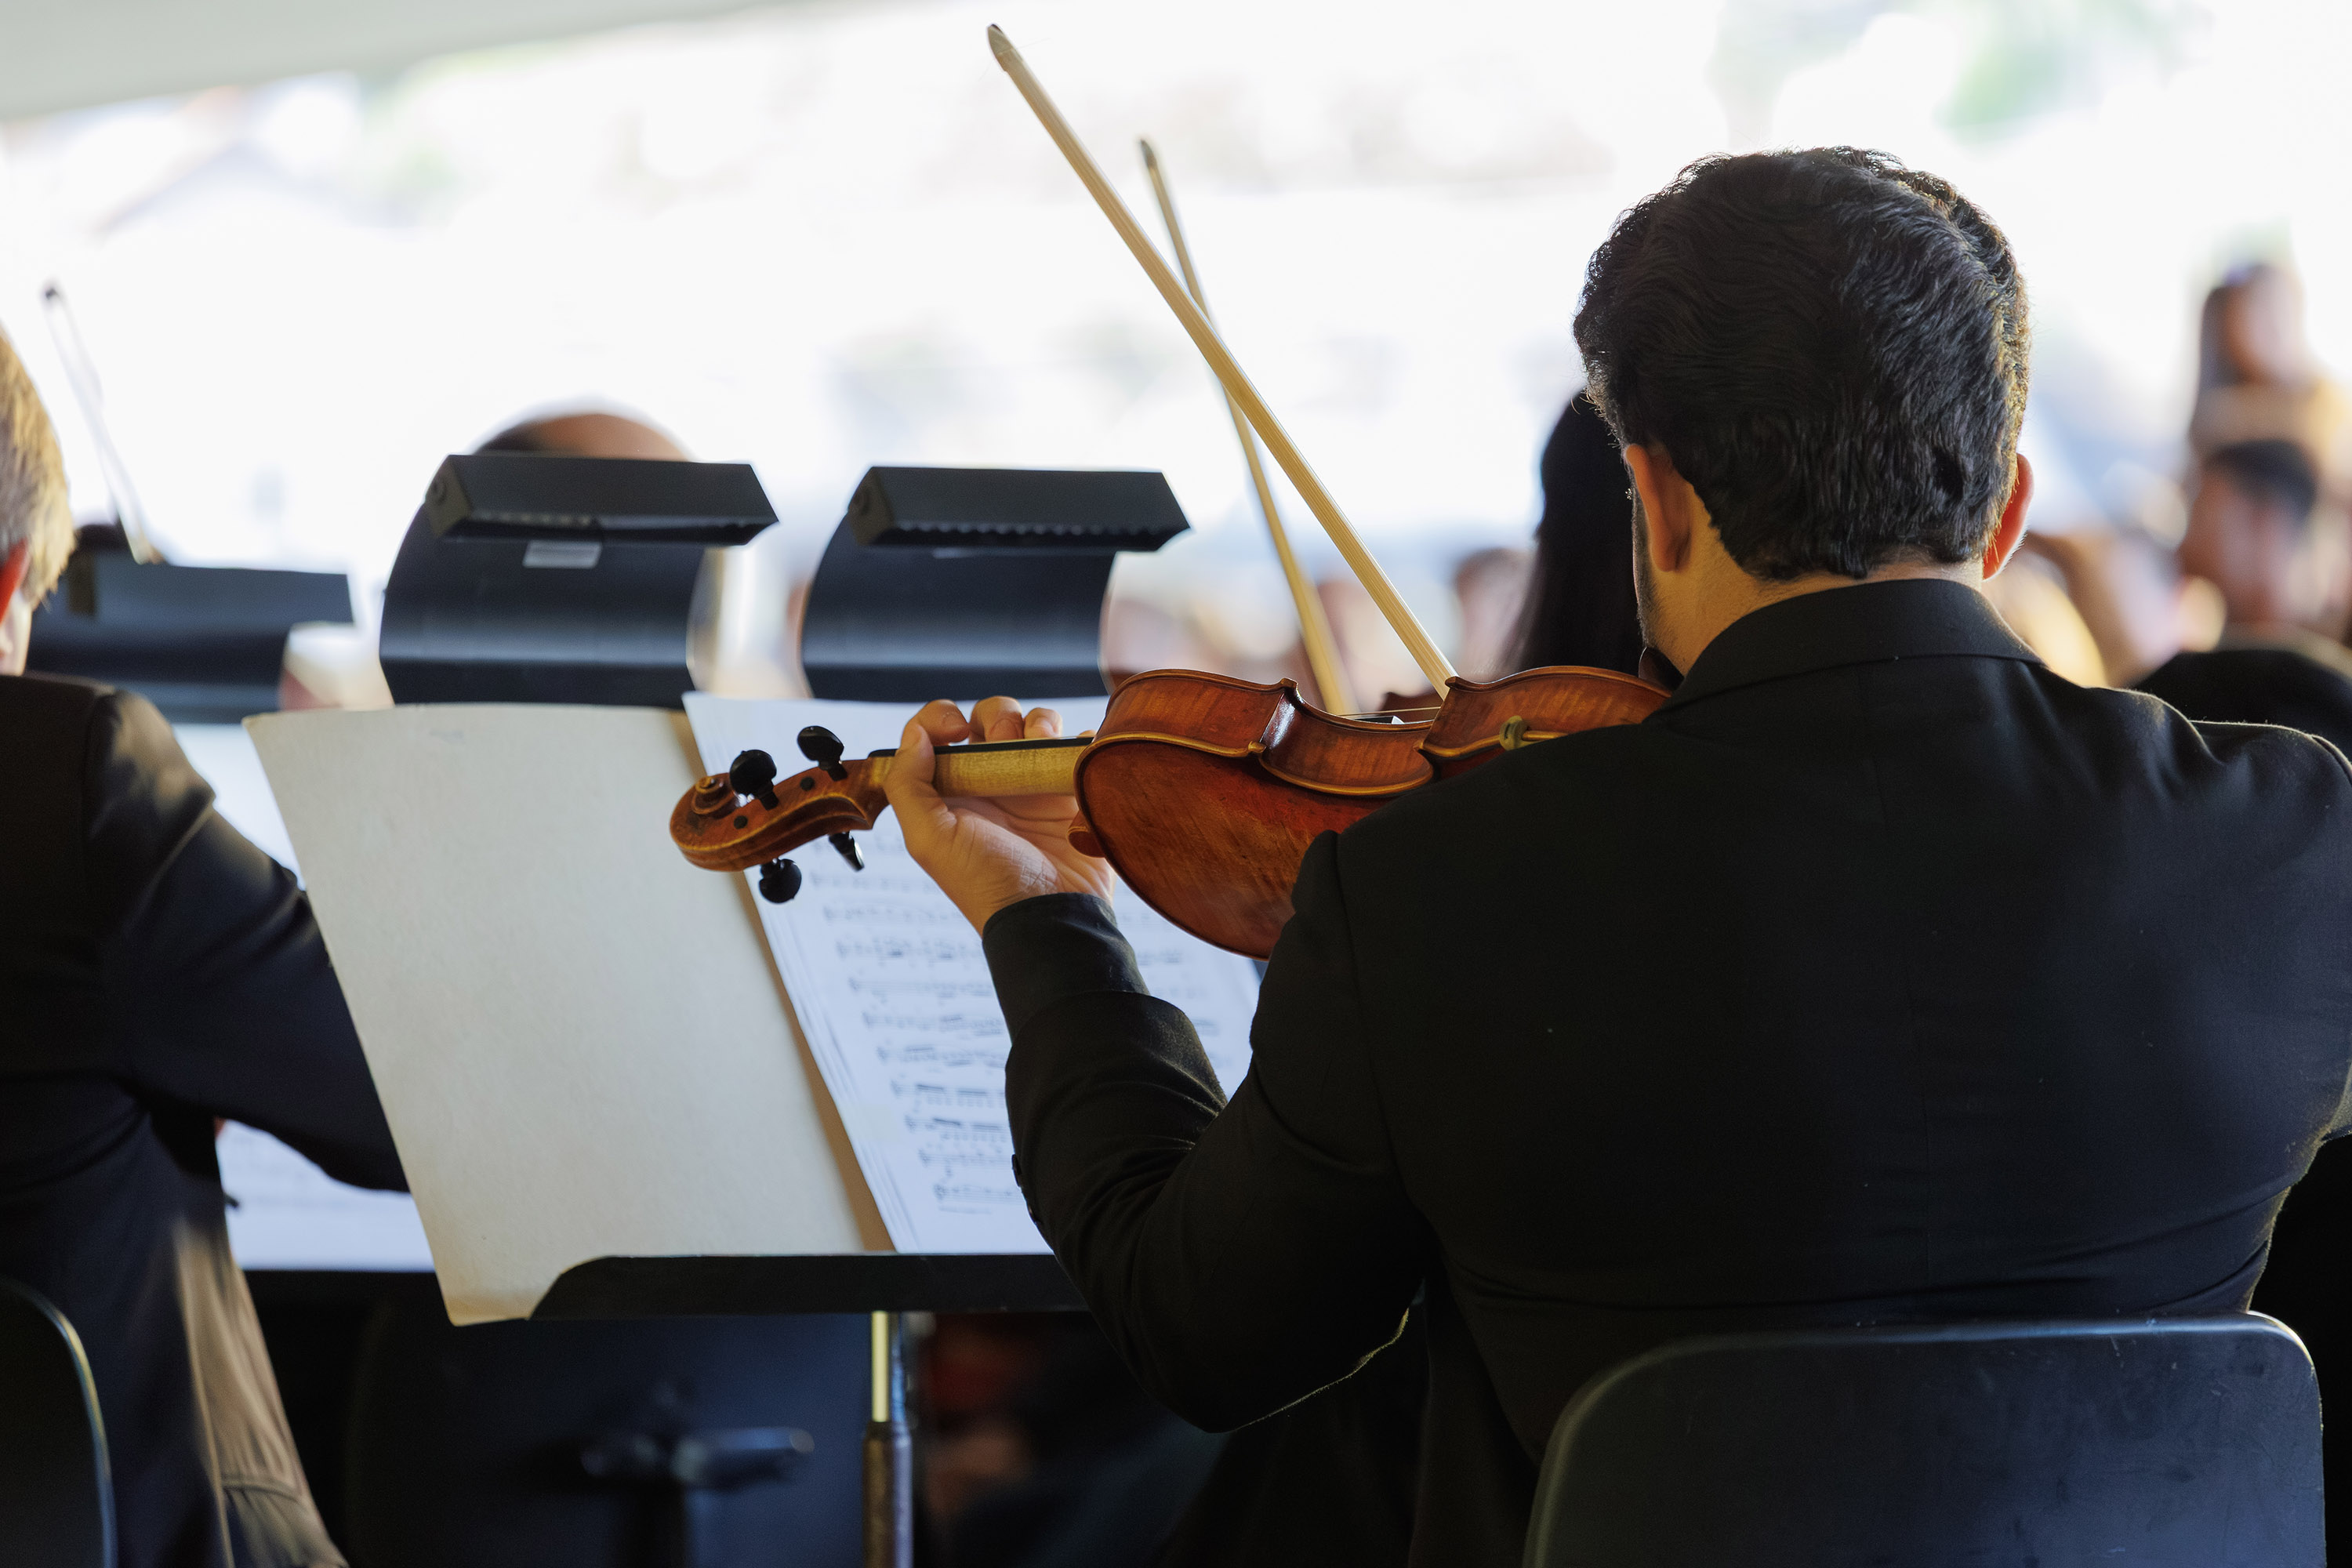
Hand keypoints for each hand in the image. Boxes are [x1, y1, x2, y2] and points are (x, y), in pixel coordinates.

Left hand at [885, 697, 1114, 932]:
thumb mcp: (929, 840)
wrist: (1049, 915)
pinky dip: (1079, 742)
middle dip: (1000, 717)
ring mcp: (1035, 786)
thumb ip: (908, 784)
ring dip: (1042, 723)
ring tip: (1046, 748)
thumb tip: (914, 732)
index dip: (943, 715)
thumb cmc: (987, 884)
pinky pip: (1079, 747)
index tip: (958, 730)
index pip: (939, 729)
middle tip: (1008, 746)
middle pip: (994, 717)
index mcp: (953, 789)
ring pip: (1039, 724)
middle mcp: (993, 782)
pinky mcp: (1073, 792)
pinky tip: (1072, 761)